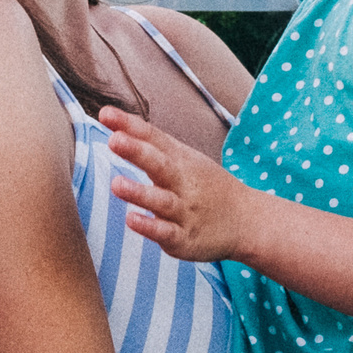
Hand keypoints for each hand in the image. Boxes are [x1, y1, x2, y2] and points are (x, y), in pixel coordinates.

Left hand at [100, 106, 253, 261]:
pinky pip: (167, 233)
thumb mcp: (183, 158)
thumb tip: (107, 117)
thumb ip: (147, 142)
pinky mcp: (184, 239)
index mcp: (180, 159)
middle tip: (114, 140)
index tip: (105, 114)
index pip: (153, 138)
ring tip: (116, 183)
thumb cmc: (204, 185)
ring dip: (139, 192)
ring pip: (161, 201)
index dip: (129, 126)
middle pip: (159, 164)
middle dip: (137, 152)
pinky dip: (150, 227)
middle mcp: (183, 182)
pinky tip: (131, 219)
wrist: (246, 220)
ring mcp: (184, 211)